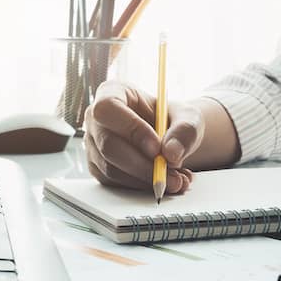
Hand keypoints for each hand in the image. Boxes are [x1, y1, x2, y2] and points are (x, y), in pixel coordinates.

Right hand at [84, 81, 202, 192]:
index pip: (108, 108)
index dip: (131, 129)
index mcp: (112, 93)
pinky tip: (165, 181)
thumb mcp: (187, 116)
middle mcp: (95, 119)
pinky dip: (142, 186)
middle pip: (108, 144)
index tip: (157, 148)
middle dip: (142, 165)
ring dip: (146, 179)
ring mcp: (93, 145)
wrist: (167, 137)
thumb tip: (171, 153)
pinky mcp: (98, 167)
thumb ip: (185, 130)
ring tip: (177, 180)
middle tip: (171, 174)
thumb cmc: (171, 119)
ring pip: (111, 169)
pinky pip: (115, 183)